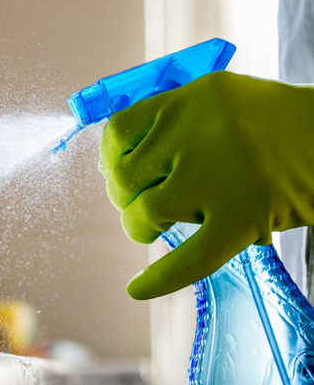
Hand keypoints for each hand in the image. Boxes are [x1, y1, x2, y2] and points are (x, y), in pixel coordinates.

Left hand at [99, 71, 313, 298]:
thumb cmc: (276, 122)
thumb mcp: (219, 98)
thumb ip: (174, 120)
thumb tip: (119, 158)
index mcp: (187, 100)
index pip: (118, 131)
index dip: (111, 158)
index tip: (118, 171)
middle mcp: (195, 133)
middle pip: (125, 178)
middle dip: (124, 196)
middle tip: (140, 201)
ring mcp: (218, 177)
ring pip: (145, 214)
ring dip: (141, 226)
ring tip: (155, 227)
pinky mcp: (243, 217)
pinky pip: (190, 258)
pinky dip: (160, 278)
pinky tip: (137, 289)